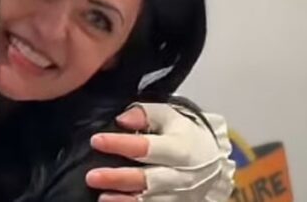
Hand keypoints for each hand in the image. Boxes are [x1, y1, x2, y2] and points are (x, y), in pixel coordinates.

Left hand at [85, 104, 234, 201]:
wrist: (214, 163)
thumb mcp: (171, 116)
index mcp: (180, 148)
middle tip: (92, 176)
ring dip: (125, 201)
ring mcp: (180, 196)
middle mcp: (181, 175)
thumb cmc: (186, 136)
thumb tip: (122, 119)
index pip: (147, 147)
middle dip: (119, 178)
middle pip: (148, 179)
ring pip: (151, 201)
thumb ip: (146, 114)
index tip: (96, 140)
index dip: (120, 144)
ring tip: (103, 198)